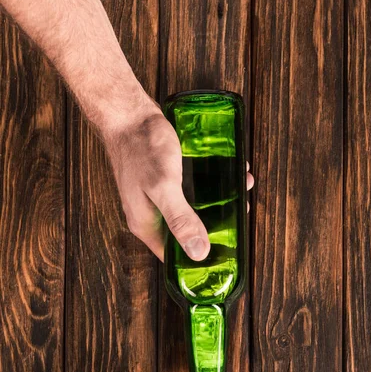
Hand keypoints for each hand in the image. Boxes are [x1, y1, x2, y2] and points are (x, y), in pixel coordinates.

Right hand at [104, 98, 253, 261]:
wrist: (127, 112)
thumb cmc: (141, 147)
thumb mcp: (164, 186)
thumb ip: (181, 219)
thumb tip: (199, 253)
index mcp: (146, 225)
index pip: (174, 257)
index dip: (198, 259)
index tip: (225, 255)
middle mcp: (151, 215)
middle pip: (185, 233)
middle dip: (213, 228)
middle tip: (240, 218)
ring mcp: (157, 196)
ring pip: (191, 210)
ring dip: (216, 204)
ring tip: (240, 192)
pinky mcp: (165, 179)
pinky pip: (190, 190)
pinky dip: (209, 186)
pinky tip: (228, 174)